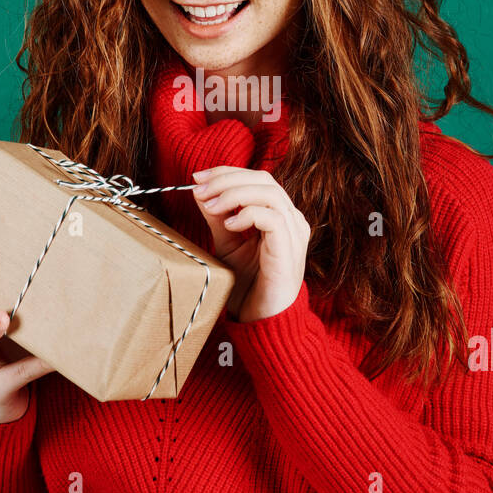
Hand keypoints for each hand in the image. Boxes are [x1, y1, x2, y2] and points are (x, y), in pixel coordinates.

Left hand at [191, 167, 309, 322]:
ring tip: (210, 207)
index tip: (197, 177)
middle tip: (200, 189)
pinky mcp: (290, 248)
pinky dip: (248, 215)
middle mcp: (291, 219)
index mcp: (279, 214)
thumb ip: (218, 217)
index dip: (226, 172)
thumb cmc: (248, 285)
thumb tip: (200, 190)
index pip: (256, 178)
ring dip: (233, 194)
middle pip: (262, 179)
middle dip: (226, 179)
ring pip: (269, 192)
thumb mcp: (227, 244)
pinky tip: (230, 226)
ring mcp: (294, 232)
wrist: (262, 320)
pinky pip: (273, 218)